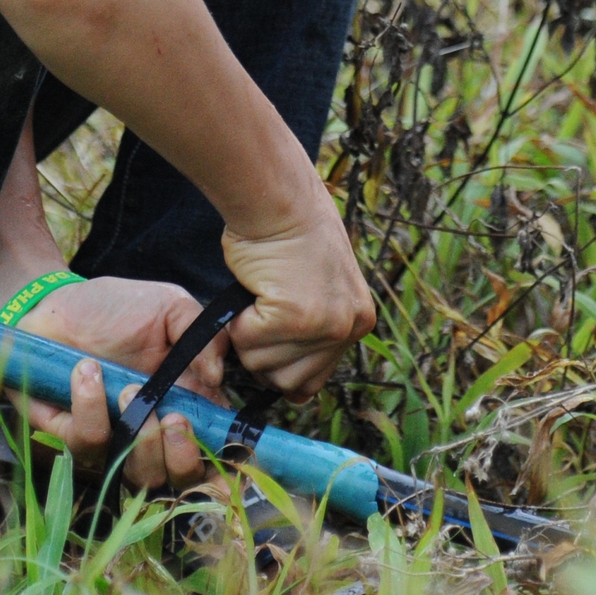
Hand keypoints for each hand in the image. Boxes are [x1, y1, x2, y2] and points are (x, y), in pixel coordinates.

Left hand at [16, 276, 221, 487]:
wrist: (52, 304)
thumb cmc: (114, 308)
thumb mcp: (168, 306)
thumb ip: (201, 335)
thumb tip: (217, 377)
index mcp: (183, 405)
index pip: (212, 449)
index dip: (224, 459)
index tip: (229, 448)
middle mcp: (152, 433)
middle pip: (179, 479)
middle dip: (182, 457)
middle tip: (174, 416)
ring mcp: (113, 441)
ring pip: (139, 474)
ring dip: (140, 434)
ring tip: (126, 388)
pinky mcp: (72, 438)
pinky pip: (89, 443)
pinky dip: (91, 408)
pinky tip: (86, 371)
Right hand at [220, 199, 374, 399]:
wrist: (279, 200)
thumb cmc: (287, 238)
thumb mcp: (317, 291)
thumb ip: (312, 335)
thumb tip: (297, 394)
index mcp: (358, 323)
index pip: (314, 381)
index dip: (282, 361)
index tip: (273, 332)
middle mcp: (350, 327)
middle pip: (288, 382)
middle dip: (264, 351)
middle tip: (265, 307)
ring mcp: (327, 324)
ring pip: (262, 365)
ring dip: (249, 335)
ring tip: (262, 293)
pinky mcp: (298, 316)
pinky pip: (246, 341)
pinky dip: (238, 319)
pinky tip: (254, 287)